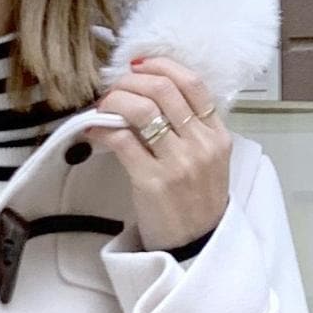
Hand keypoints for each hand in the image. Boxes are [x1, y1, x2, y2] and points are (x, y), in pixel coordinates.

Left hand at [88, 54, 231, 253]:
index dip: (162, 66)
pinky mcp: (152, 182)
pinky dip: (103, 128)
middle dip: (131, 81)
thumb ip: (191, 129)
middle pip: (163, 90)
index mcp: (216, 135)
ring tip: (104, 106)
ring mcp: (177, 164)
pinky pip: (122, 140)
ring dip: (116, 100)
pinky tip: (95, 129)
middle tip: (115, 87)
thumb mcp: (209, 160)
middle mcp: (200, 145)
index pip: (192, 84)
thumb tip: (152, 98)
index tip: (140, 65)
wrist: (197, 246)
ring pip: (142, 110)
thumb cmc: (197, 203)